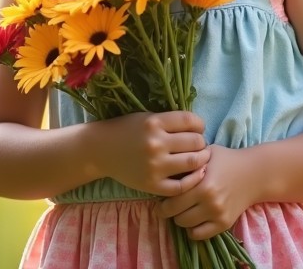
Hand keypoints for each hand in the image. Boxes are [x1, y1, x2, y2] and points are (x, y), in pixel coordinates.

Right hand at [95, 111, 209, 196]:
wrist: (101, 150)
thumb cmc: (127, 130)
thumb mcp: (148, 117)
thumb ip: (171, 122)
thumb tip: (200, 130)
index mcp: (154, 122)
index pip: (191, 121)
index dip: (200, 125)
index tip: (198, 129)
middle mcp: (155, 143)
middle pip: (196, 142)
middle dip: (201, 143)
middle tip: (199, 145)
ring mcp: (154, 166)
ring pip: (193, 163)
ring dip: (202, 160)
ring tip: (200, 158)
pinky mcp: (152, 185)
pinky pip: (181, 186)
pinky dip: (193, 180)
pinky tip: (194, 175)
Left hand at [156, 144, 255, 239]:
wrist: (255, 174)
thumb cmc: (227, 160)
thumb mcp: (206, 153)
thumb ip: (187, 160)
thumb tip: (165, 168)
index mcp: (203, 183)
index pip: (172, 199)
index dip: (163, 198)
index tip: (162, 195)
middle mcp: (210, 201)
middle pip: (176, 215)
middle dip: (169, 210)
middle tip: (168, 204)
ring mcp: (218, 214)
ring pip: (186, 226)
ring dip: (181, 219)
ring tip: (182, 209)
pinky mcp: (224, 223)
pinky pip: (199, 235)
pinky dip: (193, 229)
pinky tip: (194, 219)